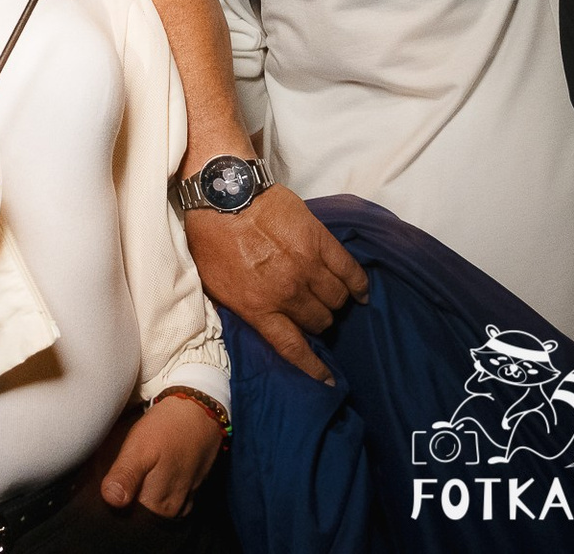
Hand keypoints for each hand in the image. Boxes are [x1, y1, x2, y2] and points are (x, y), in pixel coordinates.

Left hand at [100, 396, 222, 517]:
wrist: (198, 412)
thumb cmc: (166, 428)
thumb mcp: (139, 448)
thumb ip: (126, 476)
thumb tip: (112, 500)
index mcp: (158, 506)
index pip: (125, 519)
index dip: (111, 505)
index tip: (103, 487)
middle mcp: (172, 511)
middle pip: (139, 515)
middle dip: (125, 500)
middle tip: (117, 473)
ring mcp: (182, 503)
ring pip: (152, 508)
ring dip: (139, 495)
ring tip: (133, 470)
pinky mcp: (188, 492)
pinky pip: (165, 500)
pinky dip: (154, 491)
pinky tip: (148, 473)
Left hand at [183, 184, 367, 381]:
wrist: (224, 193)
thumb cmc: (211, 237)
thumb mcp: (215, 284)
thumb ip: (242, 307)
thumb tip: (260, 325)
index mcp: (258, 306)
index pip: (293, 347)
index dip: (313, 368)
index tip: (327, 380)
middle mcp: (286, 292)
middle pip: (318, 321)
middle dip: (317, 323)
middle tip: (312, 314)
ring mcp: (307, 267)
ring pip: (337, 300)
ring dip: (335, 303)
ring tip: (328, 298)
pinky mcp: (321, 243)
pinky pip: (351, 272)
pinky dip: (359, 285)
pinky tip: (361, 292)